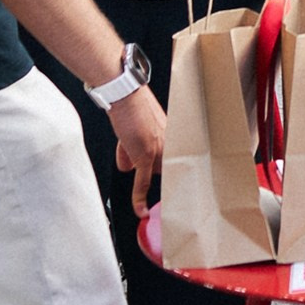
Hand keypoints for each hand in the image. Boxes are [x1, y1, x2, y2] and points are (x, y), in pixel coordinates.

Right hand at [109, 89, 166, 217]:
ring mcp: (160, 150)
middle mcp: (171, 143)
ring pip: (152, 173)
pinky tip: (140, 209)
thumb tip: (128, 167)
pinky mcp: (145, 155)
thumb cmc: (133, 105)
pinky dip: (139, 198)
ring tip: (127, 140)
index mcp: (174, 135)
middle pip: (165, 169)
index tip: (178, 189)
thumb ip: (137, 148)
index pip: (179, 161)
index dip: (176, 175)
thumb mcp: (139, 129)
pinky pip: (143, 182)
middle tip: (142, 159)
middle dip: (150, 167)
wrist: (125, 95)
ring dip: (138, 168)